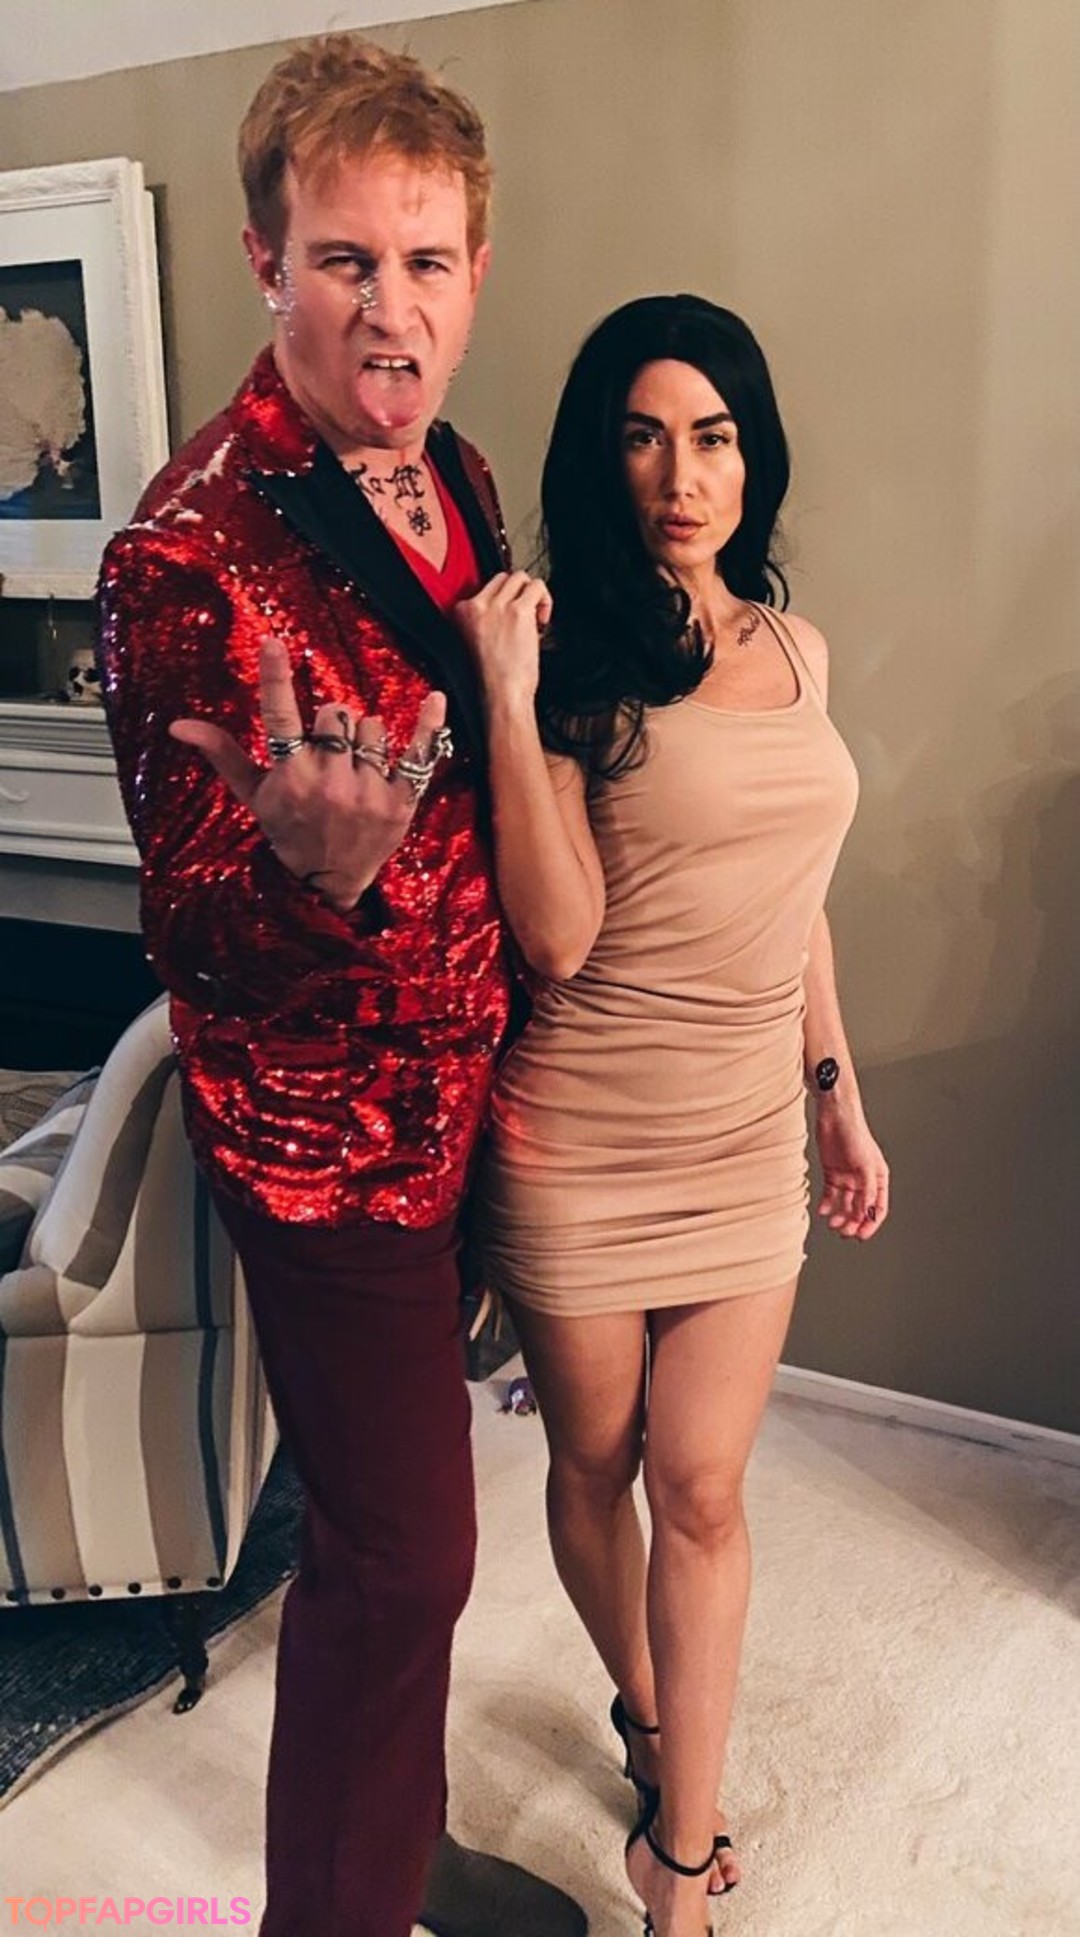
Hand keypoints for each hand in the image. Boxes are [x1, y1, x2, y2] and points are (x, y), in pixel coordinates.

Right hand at [170, 637, 448, 911]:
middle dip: (333, 727)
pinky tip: (434, 698)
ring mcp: (368, 791)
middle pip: (336, 713)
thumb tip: (179, 724)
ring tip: (356, 771)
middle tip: (329, 757)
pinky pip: (419, 751)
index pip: (279, 718)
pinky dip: (428, 725)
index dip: (276, 678)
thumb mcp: (254, 795)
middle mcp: (330, 782)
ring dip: (365, 740)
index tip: (273, 642)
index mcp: (291, 776)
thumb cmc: (288, 829)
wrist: (328, 881)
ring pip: (373, 727)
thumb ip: (223, 753)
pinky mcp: (401, 800)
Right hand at [454, 571, 551, 713]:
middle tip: (524, 618)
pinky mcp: (518, 611)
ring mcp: (497, 606)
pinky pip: (537, 587)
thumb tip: (507, 605)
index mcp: (460, 613)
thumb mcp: (475, 643)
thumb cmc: (492, 680)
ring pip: (520, 577)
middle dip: (517, 595)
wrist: (501, 696)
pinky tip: (542, 620)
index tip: (508, 619)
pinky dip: (545, 599)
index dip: (502, 602)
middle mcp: (476, 605)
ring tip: (534, 618)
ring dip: (531, 594)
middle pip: (502, 578)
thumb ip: (485, 620)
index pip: (484, 588)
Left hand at [814, 1103, 889, 1239]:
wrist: (835, 1116)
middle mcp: (864, 1180)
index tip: (861, 1235)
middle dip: (853, 1223)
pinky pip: (830, 1195)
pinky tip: (822, 1211)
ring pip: (845, 1205)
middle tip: (844, 1233)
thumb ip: (866, 1190)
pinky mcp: (832, 1173)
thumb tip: (864, 1213)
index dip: (871, 1223)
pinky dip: (826, 1204)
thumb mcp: (865, 1165)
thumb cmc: (855, 1135)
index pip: (878, 1208)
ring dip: (840, 1216)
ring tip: (832, 1224)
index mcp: (878, 1178)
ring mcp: (848, 1178)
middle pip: (860, 1209)